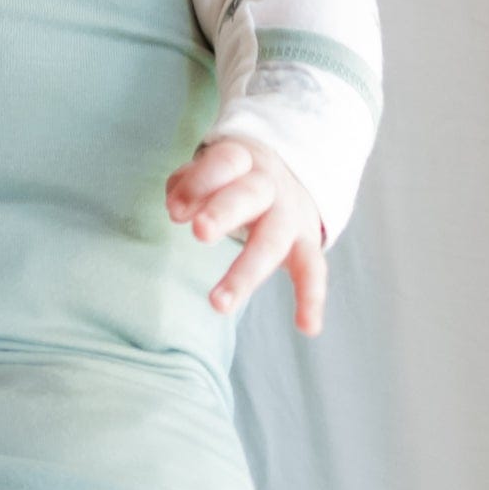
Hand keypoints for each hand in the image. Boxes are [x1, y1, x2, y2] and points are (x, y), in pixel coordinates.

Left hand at [165, 137, 328, 332]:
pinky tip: (308, 328)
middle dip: (225, 212)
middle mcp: (269, 187)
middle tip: (199, 233)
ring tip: (218, 304)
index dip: (200, 183)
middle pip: (250, 195)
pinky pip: (313, 271)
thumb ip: (189, 183)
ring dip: (247, 272)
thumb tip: (178, 206)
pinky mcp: (307, 244)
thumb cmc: (231, 177)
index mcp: (242, 161)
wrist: (290, 174)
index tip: (175, 212)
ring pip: (273, 242)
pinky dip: (312, 299)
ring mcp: (290, 217)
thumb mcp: (210, 169)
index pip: (225, 163)